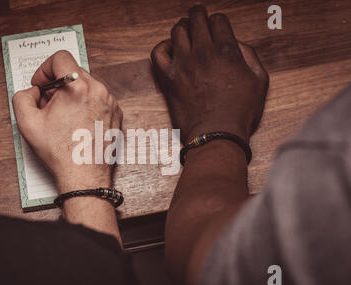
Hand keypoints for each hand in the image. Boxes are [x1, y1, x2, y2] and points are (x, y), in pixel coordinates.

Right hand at [12, 50, 122, 193]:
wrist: (84, 176)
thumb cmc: (61, 152)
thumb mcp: (27, 123)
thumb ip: (22, 97)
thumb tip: (34, 91)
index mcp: (78, 87)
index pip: (60, 57)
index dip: (45, 69)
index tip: (41, 85)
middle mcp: (99, 90)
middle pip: (74, 72)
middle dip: (58, 86)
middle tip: (49, 106)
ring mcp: (111, 102)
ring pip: (88, 86)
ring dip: (73, 95)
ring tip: (64, 117)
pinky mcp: (117, 114)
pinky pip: (99, 100)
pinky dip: (87, 106)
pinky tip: (78, 124)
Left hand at [151, 5, 268, 143]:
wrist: (216, 135)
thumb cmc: (239, 112)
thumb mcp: (260, 82)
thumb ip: (250, 56)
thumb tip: (237, 44)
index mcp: (227, 51)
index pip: (218, 20)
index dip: (218, 21)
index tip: (217, 27)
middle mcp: (203, 53)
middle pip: (196, 18)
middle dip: (199, 15)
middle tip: (199, 17)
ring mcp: (183, 65)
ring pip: (177, 30)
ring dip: (182, 27)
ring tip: (186, 33)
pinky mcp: (168, 78)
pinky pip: (157, 53)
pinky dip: (162, 47)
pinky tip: (170, 49)